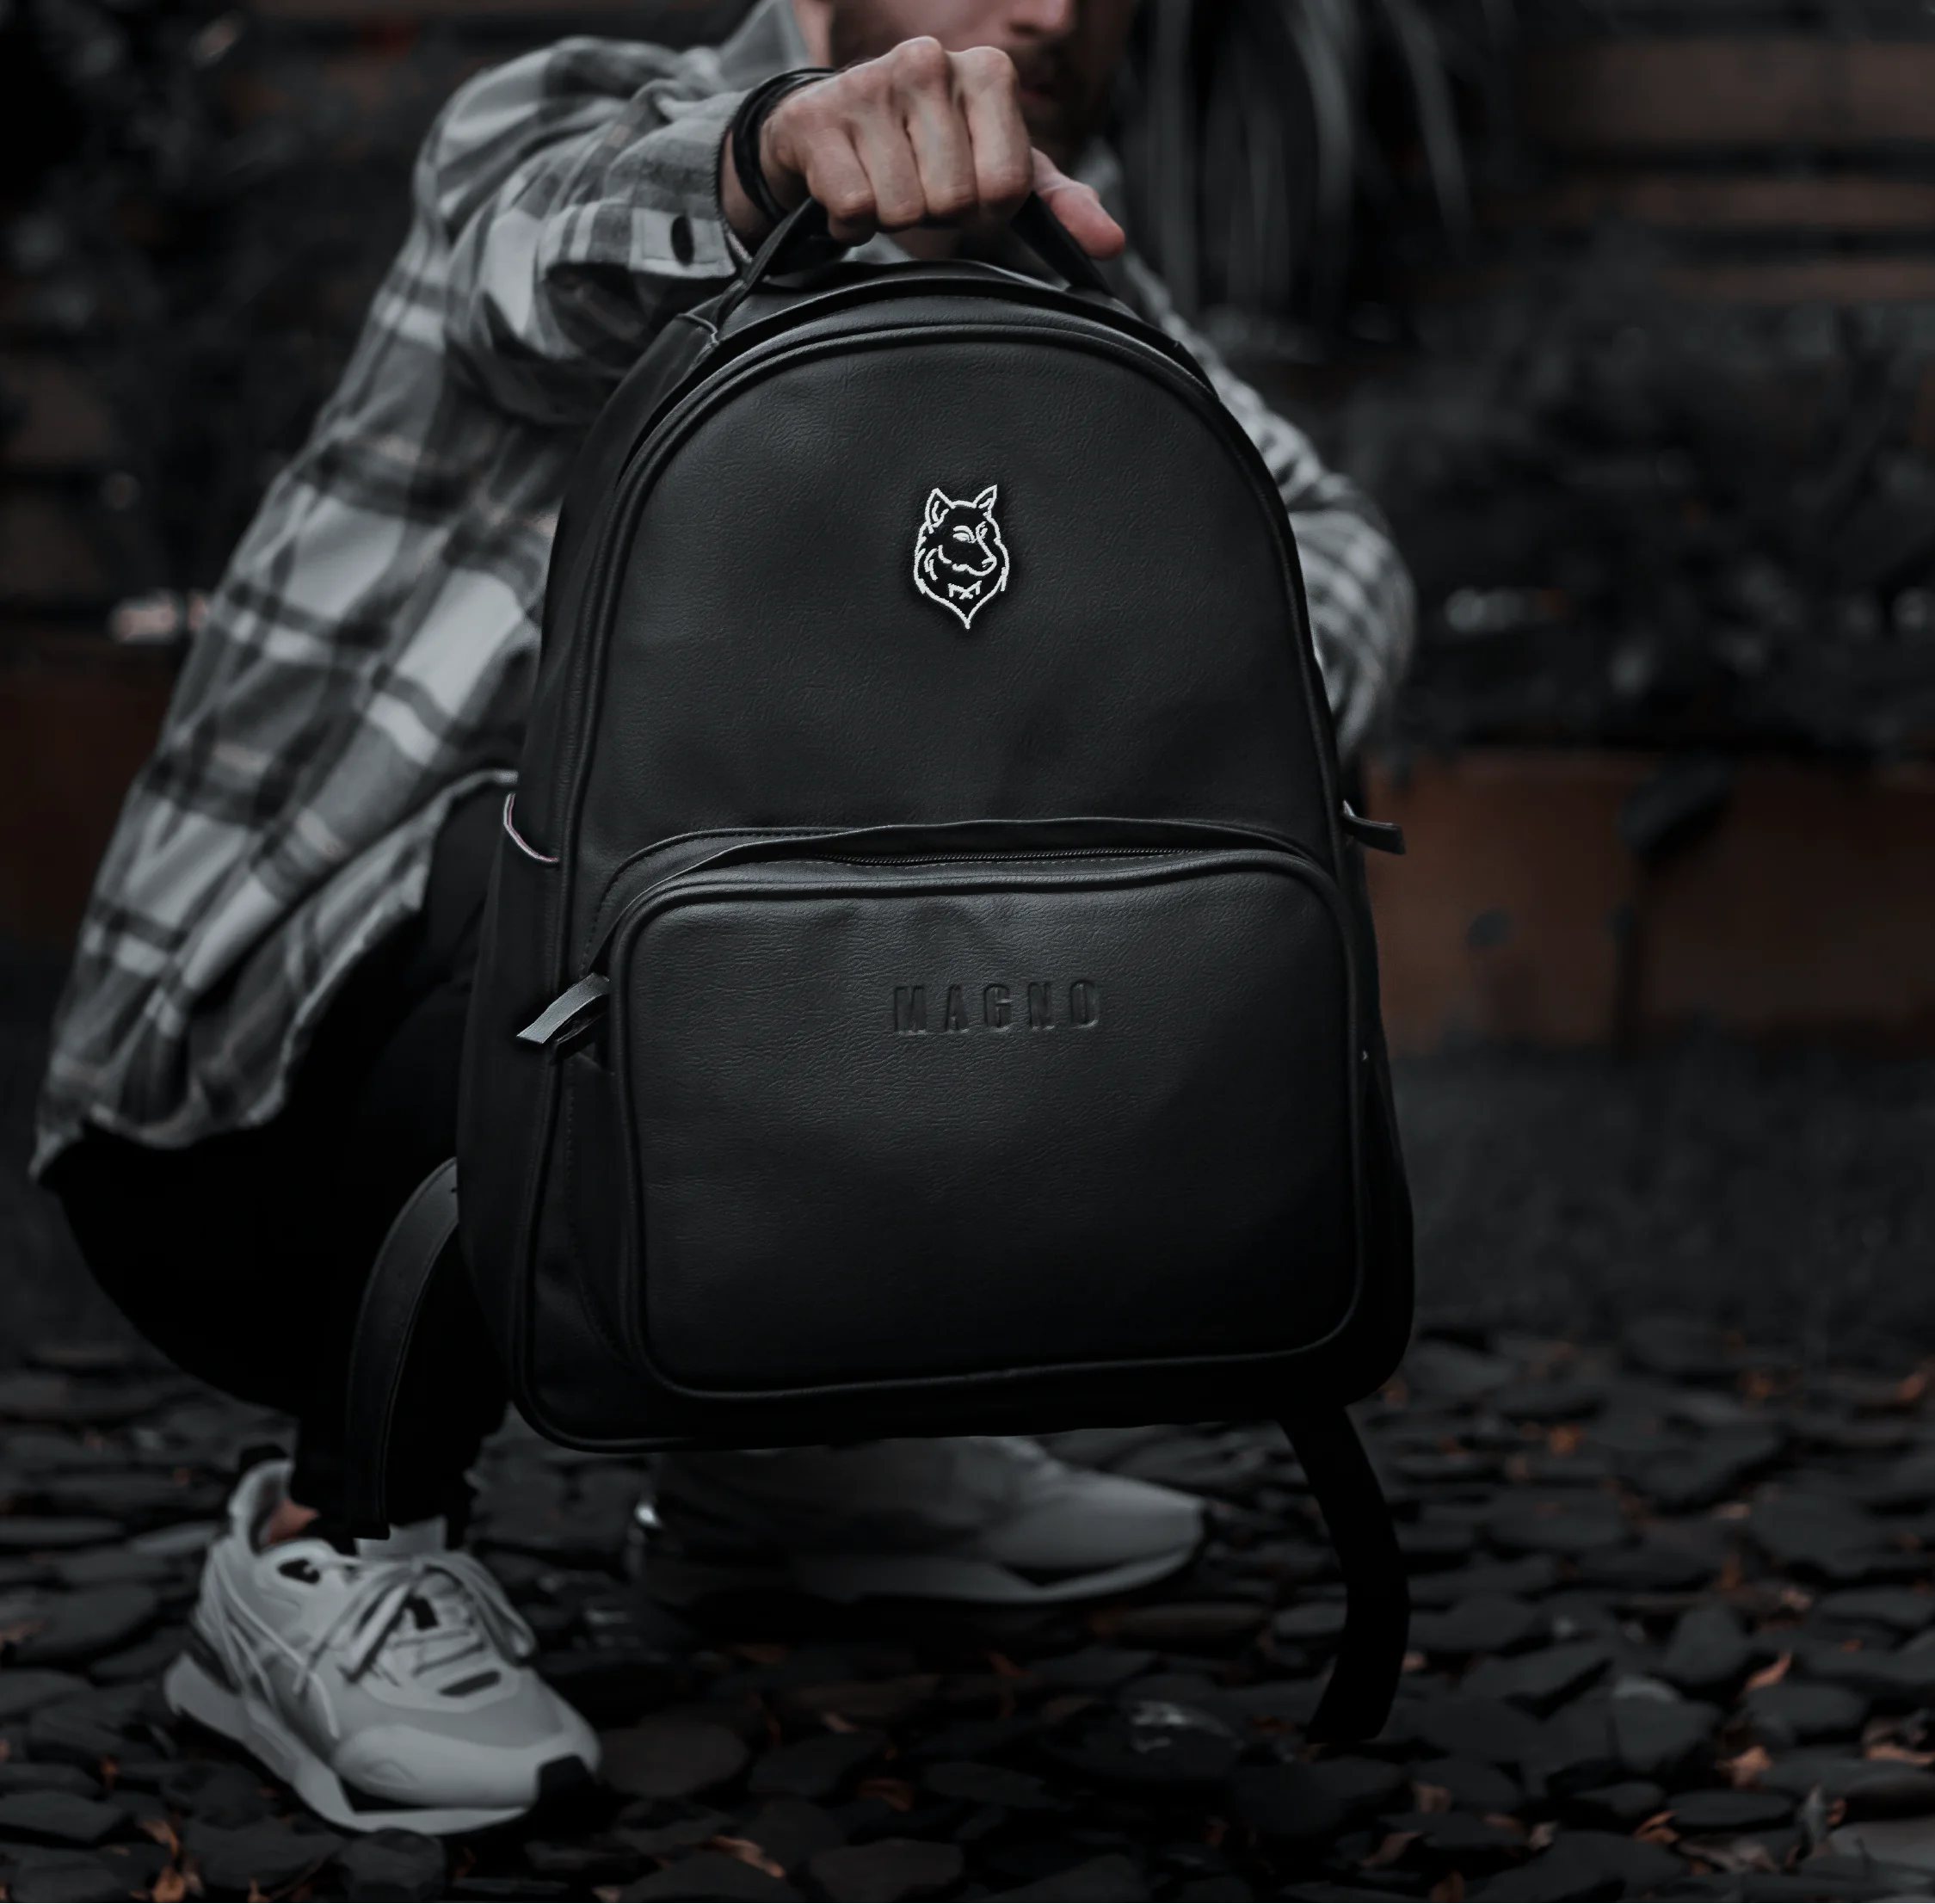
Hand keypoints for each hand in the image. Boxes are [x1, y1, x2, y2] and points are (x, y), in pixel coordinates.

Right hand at [720, 38, 1124, 260]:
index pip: (1006, 186)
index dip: (986, 208)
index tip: (967, 186)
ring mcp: (869, 84)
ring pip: (901, 209)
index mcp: (987, 70)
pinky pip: (854, 209)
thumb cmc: (928, 152)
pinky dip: (849, 222)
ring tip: (883, 184)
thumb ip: (1060, 205)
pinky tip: (848, 190)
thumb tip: (1111, 243)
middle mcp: (928, 60)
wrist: (829, 132)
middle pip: (952, 201)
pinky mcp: (816, 118)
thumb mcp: (1001, 172)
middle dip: (935, 214)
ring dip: (891, 218)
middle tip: (919, 187)